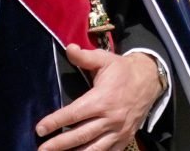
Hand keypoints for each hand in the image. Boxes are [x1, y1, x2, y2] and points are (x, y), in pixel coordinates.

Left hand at [35, 44, 162, 150]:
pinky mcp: (124, 139)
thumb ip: (85, 57)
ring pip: (93, 149)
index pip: (74, 114)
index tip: (40, 129)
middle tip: (41, 150)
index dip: (55, 122)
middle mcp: (110, 118)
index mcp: (102, 99)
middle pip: (80, 135)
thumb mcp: (104, 59)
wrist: (149, 80)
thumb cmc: (122, 70)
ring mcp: (118, 131)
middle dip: (58, 144)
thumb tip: (67, 48)